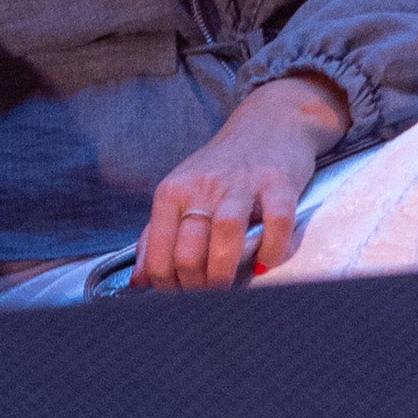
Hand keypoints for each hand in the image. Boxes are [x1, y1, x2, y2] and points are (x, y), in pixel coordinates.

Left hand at [134, 76, 345, 291]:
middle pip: (188, 249)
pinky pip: (276, 222)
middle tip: (207, 295)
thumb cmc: (223, 166)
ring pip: (225, 234)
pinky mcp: (278, 181)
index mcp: (174, 190)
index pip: (158, 250)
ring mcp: (242, 182)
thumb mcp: (182, 192)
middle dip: (196, 286)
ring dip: (224, 272)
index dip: (167, 284)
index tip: (180, 294)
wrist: (269, 122)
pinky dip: (273, 249)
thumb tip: (139, 282)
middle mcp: (203, 184)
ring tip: (228, 286)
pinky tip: (267, 261)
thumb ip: (158, 235)